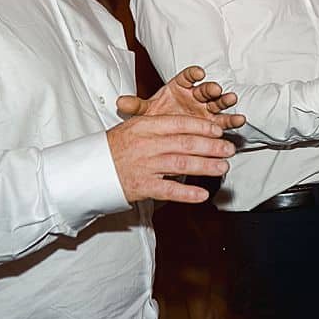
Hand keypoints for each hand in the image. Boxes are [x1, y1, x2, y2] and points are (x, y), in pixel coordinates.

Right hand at [106, 115, 234, 203]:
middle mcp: (146, 144)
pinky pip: (168, 190)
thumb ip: (159, 126)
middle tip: (229, 149)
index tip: (218, 129)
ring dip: (205, 166)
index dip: (202, 126)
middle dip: (211, 146)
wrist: (89, 170)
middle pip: (185, 143)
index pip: (179, 123)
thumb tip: (188, 126)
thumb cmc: (114, 147)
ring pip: (181, 164)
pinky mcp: (142, 187)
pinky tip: (202, 194)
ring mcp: (144, 166)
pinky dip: (187, 193)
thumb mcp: (133, 127)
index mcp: (144, 126)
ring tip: (223, 167)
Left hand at [116, 65, 243, 130]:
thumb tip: (120, 102)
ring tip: (232, 99)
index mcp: (179, 88)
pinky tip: (240, 119)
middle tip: (216, 89)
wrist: (166, 137)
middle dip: (211, 88)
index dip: (193, 74)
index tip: (198, 73)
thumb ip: (137, 106)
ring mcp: (206, 109)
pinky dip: (232, 119)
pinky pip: (224, 120)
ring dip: (225, 100)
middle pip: (204, 88)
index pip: (186, 77)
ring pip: (217, 102)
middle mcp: (194, 96)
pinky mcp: (213, 123)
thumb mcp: (146, 113)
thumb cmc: (159, 118)